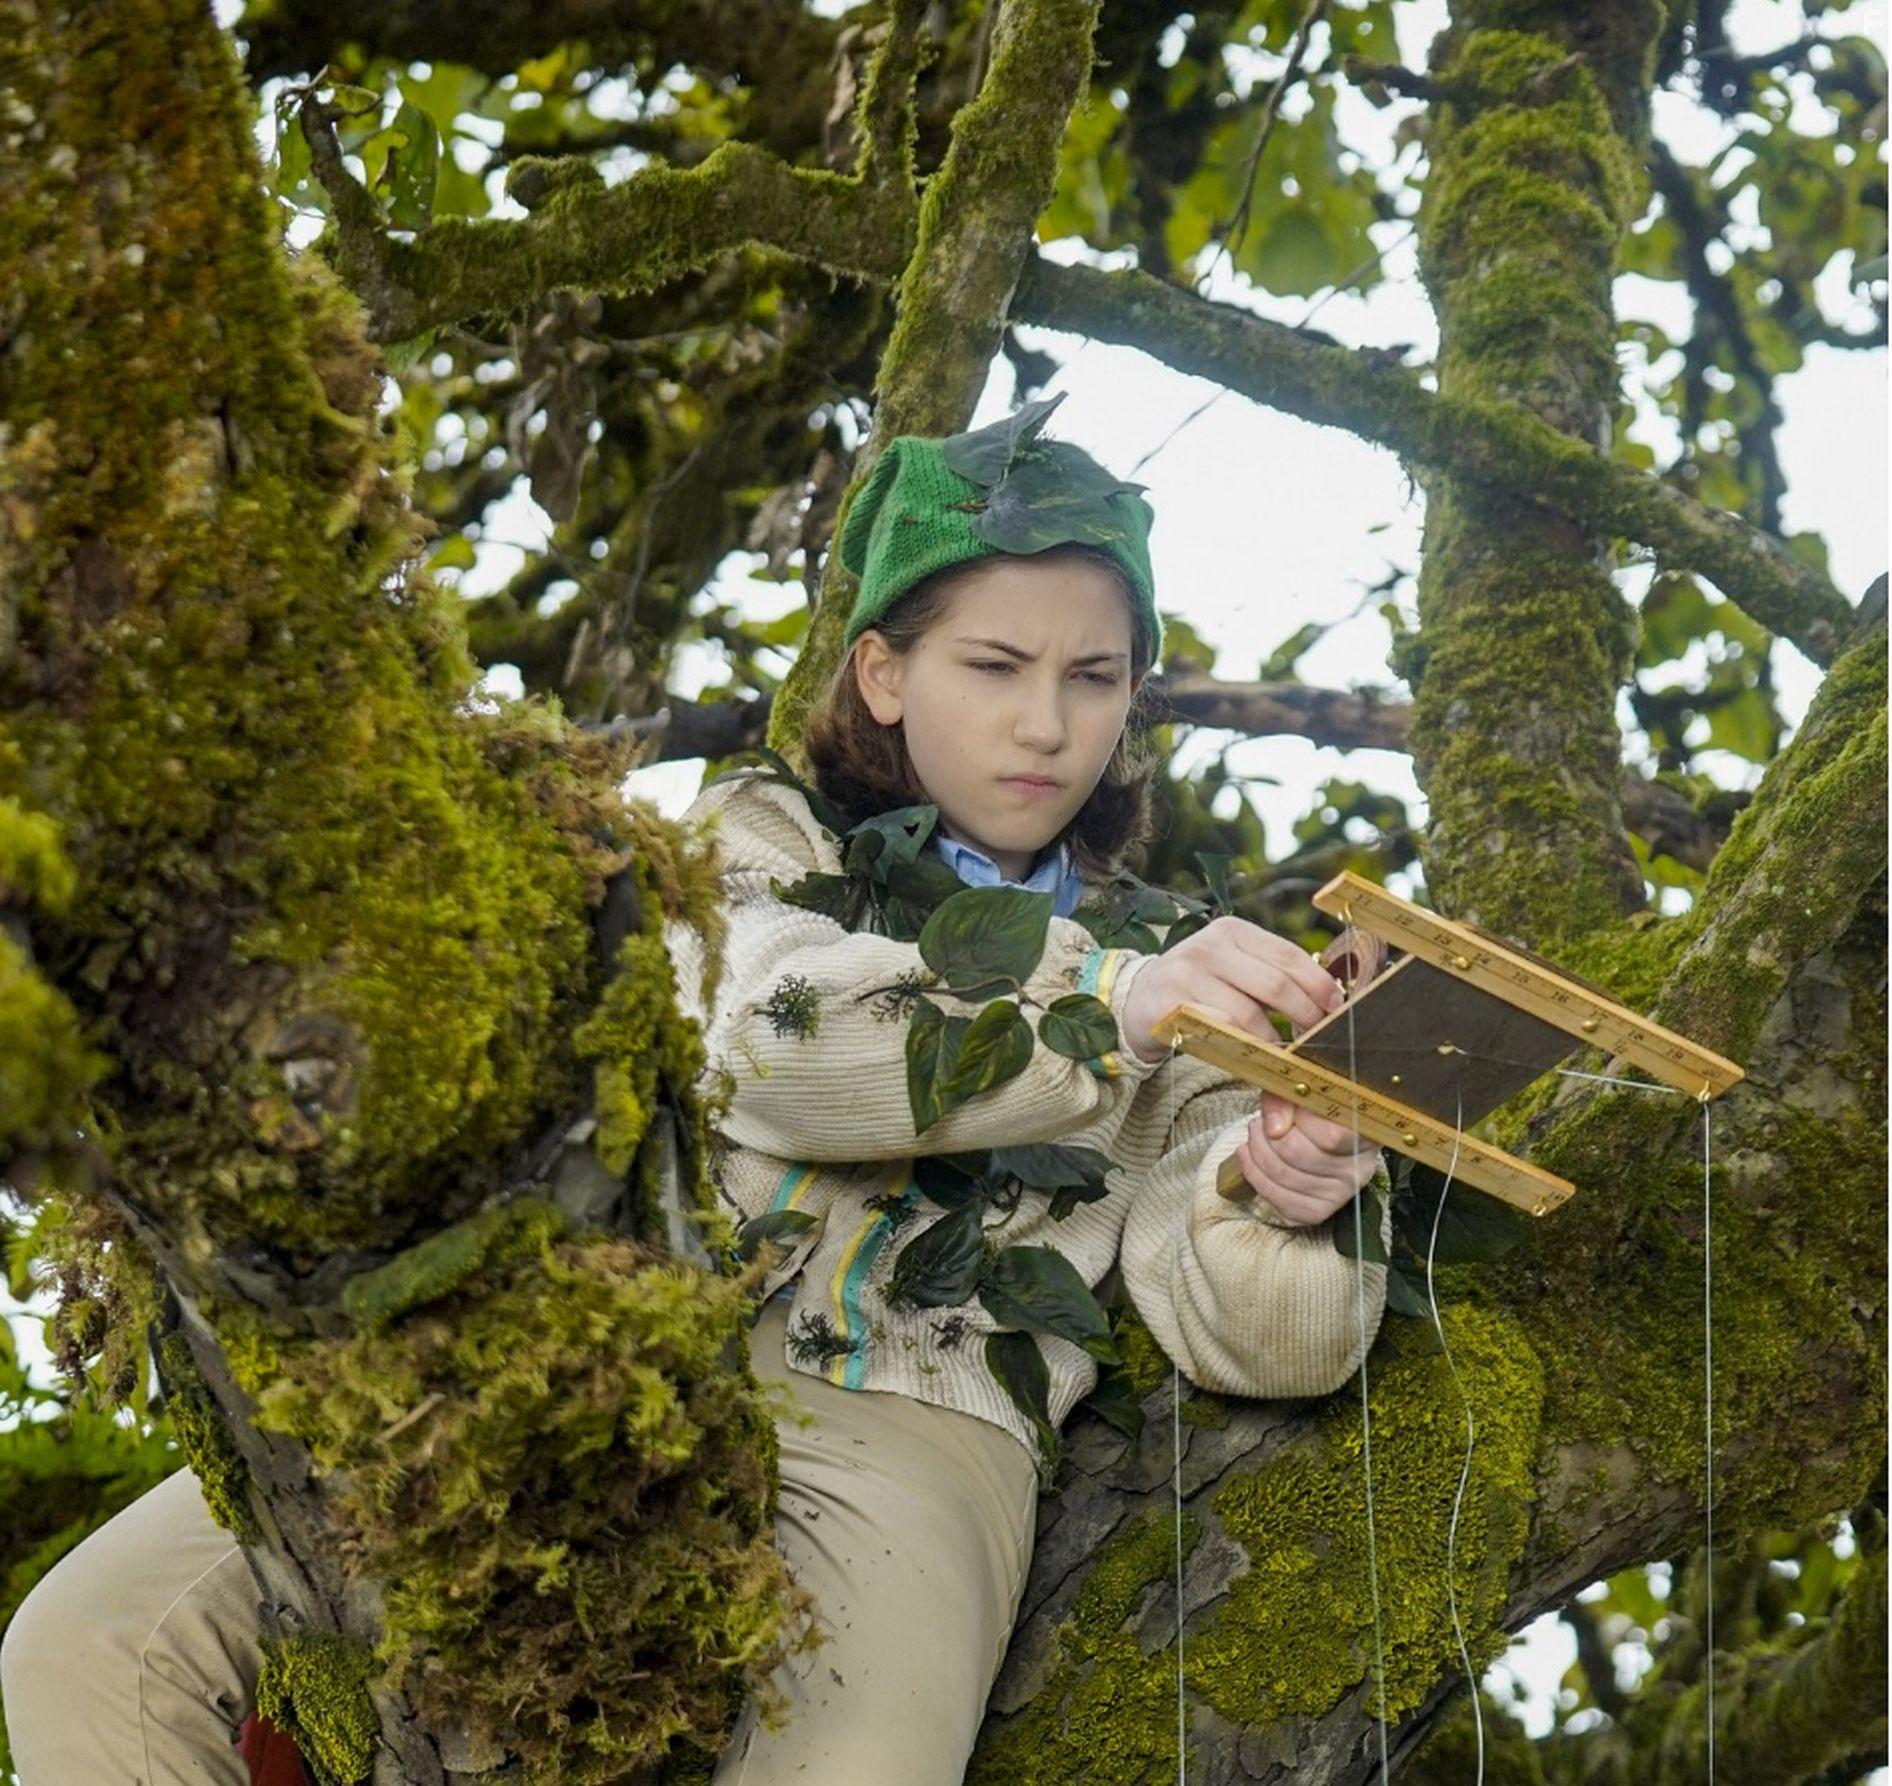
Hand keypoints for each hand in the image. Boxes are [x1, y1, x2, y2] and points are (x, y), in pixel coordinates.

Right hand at [1119, 915, 1345, 1064]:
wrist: (1138, 999)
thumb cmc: (1201, 987)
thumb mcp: (1234, 970)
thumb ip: (1272, 980)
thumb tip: (1328, 1004)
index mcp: (1233, 931)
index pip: (1289, 955)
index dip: (1319, 985)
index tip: (1337, 1011)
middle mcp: (1208, 946)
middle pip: (1275, 985)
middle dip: (1304, 1017)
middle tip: (1318, 1041)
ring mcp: (1185, 974)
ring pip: (1248, 1016)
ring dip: (1274, 1044)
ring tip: (1287, 1059)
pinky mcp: (1168, 1006)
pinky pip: (1217, 1034)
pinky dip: (1242, 1052)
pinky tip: (1255, 1062)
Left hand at [1233, 1091, 1382, 1224]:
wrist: (1323, 1133)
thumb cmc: (1314, 1109)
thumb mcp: (1301, 1091)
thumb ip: (1286, 1098)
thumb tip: (1274, 1127)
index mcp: (1364, 1133)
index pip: (1330, 1136)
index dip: (1299, 1120)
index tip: (1288, 1108)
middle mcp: (1358, 1169)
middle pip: (1296, 1154)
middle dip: (1266, 1134)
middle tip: (1260, 1122)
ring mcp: (1339, 1194)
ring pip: (1281, 1175)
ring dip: (1256, 1150)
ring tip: (1256, 1134)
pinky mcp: (1317, 1210)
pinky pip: (1277, 1198)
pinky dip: (1254, 1174)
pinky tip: (1250, 1156)